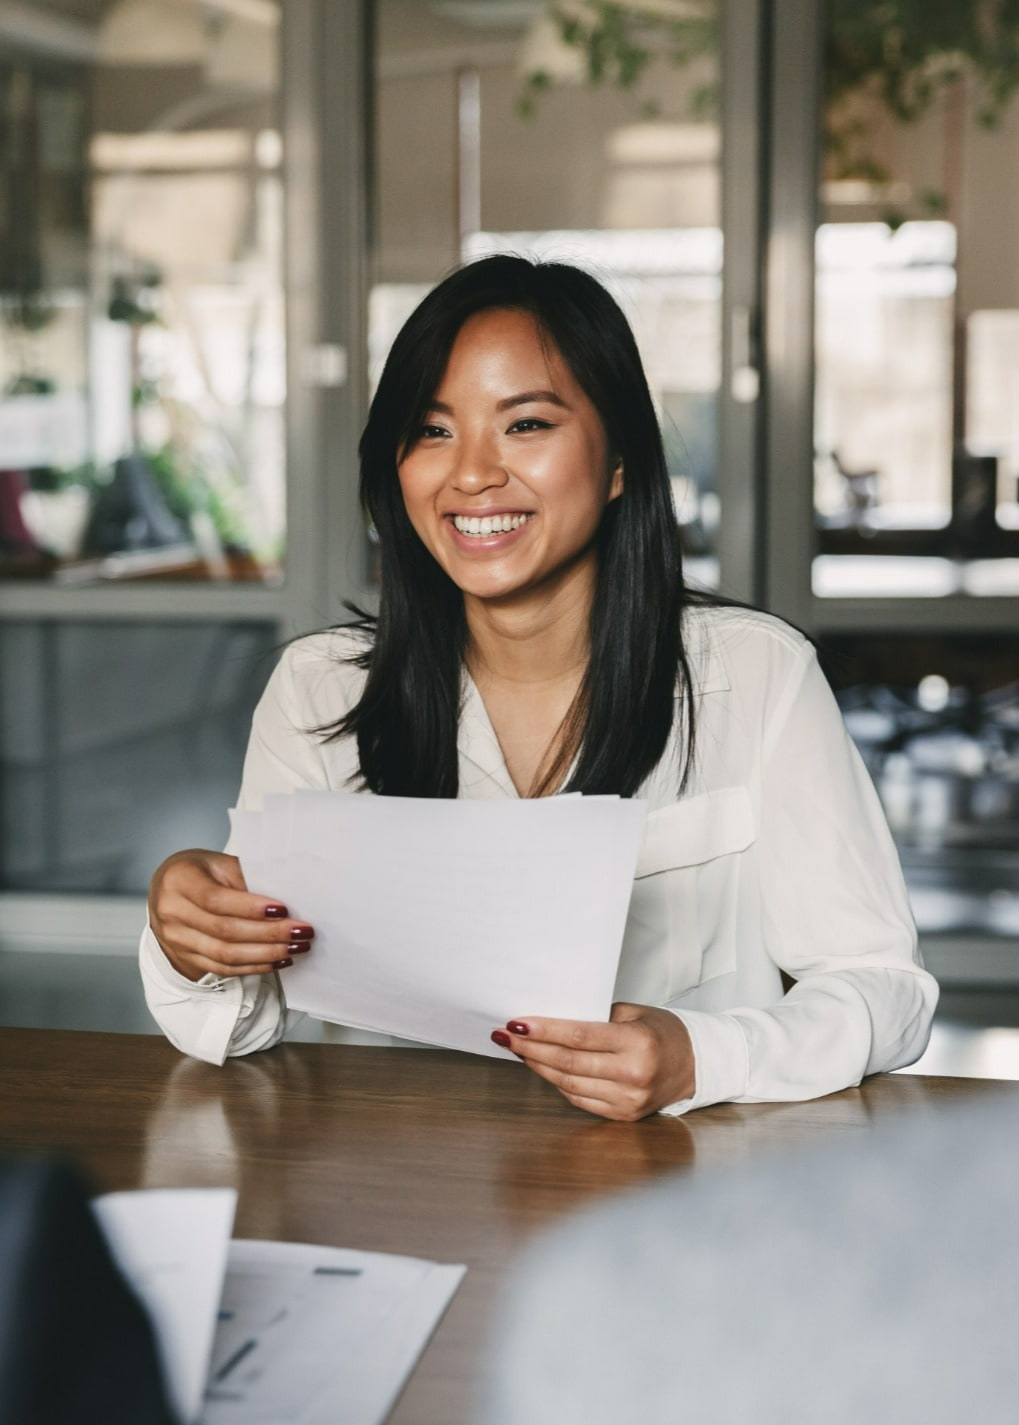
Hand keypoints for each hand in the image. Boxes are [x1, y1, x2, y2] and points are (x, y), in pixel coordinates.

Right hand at [148, 849, 313, 982]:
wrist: (167, 890)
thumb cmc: (200, 872)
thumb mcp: (218, 863)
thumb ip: (245, 878)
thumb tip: (288, 895)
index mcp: (179, 880)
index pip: (216, 899)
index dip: (250, 908)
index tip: (283, 910)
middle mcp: (172, 912)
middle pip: (224, 930)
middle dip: (269, 934)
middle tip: (302, 931)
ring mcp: (176, 940)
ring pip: (226, 955)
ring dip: (267, 954)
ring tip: (296, 947)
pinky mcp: (186, 959)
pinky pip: (223, 969)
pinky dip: (254, 966)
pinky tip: (278, 960)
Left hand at [491, 1003, 695, 1120]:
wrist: (696, 1065)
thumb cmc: (662, 1031)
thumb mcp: (634, 1012)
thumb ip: (596, 1016)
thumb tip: (550, 1018)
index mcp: (638, 1043)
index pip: (580, 1037)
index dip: (544, 1031)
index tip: (516, 1024)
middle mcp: (633, 1074)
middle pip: (569, 1062)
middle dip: (532, 1049)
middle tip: (506, 1036)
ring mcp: (629, 1099)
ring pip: (569, 1084)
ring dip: (539, 1067)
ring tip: (519, 1051)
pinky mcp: (624, 1116)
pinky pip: (580, 1100)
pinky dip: (558, 1084)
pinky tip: (544, 1069)